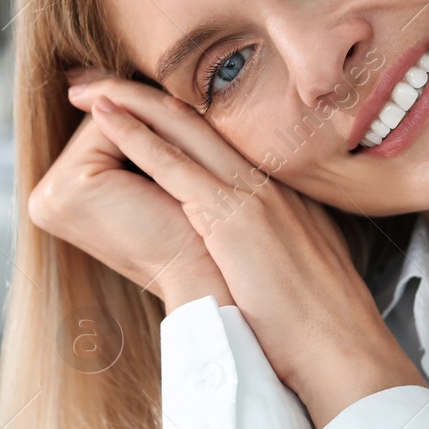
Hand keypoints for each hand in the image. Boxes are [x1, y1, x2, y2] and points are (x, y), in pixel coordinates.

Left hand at [63, 69, 425, 428]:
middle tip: (95, 79)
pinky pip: (174, 164)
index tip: (136, 102)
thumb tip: (251, 255)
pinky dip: (136, 135)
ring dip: (128, 102)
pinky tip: (104, 118)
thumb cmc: (321, 328)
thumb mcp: (302, 270)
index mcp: (281, 193)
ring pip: (182, 129)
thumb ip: (277, 246)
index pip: (218, 139)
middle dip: (140, 94)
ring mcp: (251, 194)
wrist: (342, 349)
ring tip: (85, 87)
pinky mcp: (234, 217)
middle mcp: (266, 181)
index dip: (172, 114)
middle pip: (195, 120)